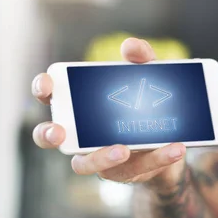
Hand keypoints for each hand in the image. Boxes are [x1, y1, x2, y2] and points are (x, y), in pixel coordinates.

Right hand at [31, 38, 185, 186]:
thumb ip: (141, 59)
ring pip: (83, 164)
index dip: (42, 89)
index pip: (50, 95)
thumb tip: (130, 46)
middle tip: (59, 132)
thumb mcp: (149, 76)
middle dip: (48, 134)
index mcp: (80, 104)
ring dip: (100, 157)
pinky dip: (157, 158)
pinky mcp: (124, 171)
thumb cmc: (147, 102)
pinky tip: (175, 148)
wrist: (174, 137)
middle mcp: (80, 133)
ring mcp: (98, 155)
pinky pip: (136, 168)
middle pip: (49, 136)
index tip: (48, 85)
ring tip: (124, 149)